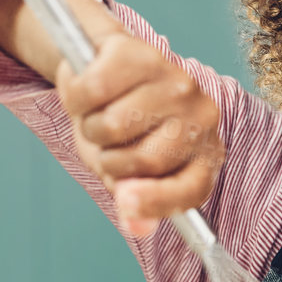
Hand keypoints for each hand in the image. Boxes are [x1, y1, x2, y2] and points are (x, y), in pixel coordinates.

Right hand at [53, 0, 223, 235]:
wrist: (104, 63)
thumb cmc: (122, 124)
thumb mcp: (126, 170)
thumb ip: (133, 200)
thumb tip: (137, 227)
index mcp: (205, 154)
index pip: (191, 189)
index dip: (157, 201)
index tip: (125, 201)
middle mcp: (202, 117)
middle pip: (145, 161)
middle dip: (110, 159)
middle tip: (106, 141)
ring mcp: (177, 82)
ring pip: (113, 127)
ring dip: (90, 127)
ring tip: (99, 112)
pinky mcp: (142, 54)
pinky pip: (92, 91)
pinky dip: (76, 96)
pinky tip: (88, 88)